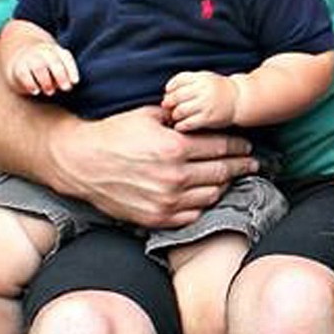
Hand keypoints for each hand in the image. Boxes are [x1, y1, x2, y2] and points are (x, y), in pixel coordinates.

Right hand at [5, 41, 78, 96]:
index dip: (72, 70)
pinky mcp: (19, 67)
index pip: (66, 57)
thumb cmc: (46, 68)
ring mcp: (30, 58)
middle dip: (61, 76)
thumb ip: (64, 75)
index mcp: (56, 51)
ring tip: (50, 92)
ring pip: (39, 67)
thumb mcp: (57, 69)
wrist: (20, 59)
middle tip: (65, 88)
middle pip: (54, 61)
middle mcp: (43, 52)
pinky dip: (31, 84)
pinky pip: (24, 74)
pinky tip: (36, 91)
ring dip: (46, 81)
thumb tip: (70, 84)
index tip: (75, 82)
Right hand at [47, 104, 257, 227]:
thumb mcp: (148, 115)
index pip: (221, 147)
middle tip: (253, 163)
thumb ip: (178, 118)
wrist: (80, 163)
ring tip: (232, 178)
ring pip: (211, 194)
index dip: (238, 145)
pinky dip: (204, 204)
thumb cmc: (113, 134)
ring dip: (225, 185)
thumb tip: (199, 116)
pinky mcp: (156, 218)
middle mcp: (174, 177)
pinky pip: (193, 214)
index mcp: (175, 148)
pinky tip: (208, 195)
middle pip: (222, 172)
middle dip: (242, 166)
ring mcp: (166, 201)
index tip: (247, 145)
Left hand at [164, 71, 240, 129]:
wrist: (239, 99)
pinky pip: (188, 123)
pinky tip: (181, 126)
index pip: (178, 81)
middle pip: (176, 96)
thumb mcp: (205, 77)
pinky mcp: (208, 118)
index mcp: (201, 78)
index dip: (170, 88)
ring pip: (180, 111)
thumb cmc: (219, 89)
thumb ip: (188, 81)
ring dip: (174, 115)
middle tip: (168, 107)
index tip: (169, 93)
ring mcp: (205, 104)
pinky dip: (180, 125)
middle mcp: (203, 90)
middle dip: (169, 103)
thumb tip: (167, 93)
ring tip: (176, 116)